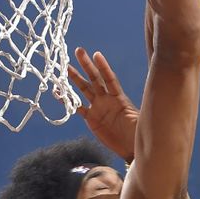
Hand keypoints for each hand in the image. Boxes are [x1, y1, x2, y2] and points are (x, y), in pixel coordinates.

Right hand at [69, 48, 138, 162]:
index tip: (96, 54)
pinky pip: (78, 107)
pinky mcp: (91, 119)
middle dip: (87, 65)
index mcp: (119, 99)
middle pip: (95, 79)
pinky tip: (58, 93)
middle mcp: (107, 100)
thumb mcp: (139, 124)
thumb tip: (141, 114)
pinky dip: (68, 100)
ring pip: (84, 89)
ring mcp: (98, 108)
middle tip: (79, 50)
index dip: (103, 67)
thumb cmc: (138, 135)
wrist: (132, 148)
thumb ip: (136, 117)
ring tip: (65, 67)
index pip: (110, 79)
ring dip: (75, 78)